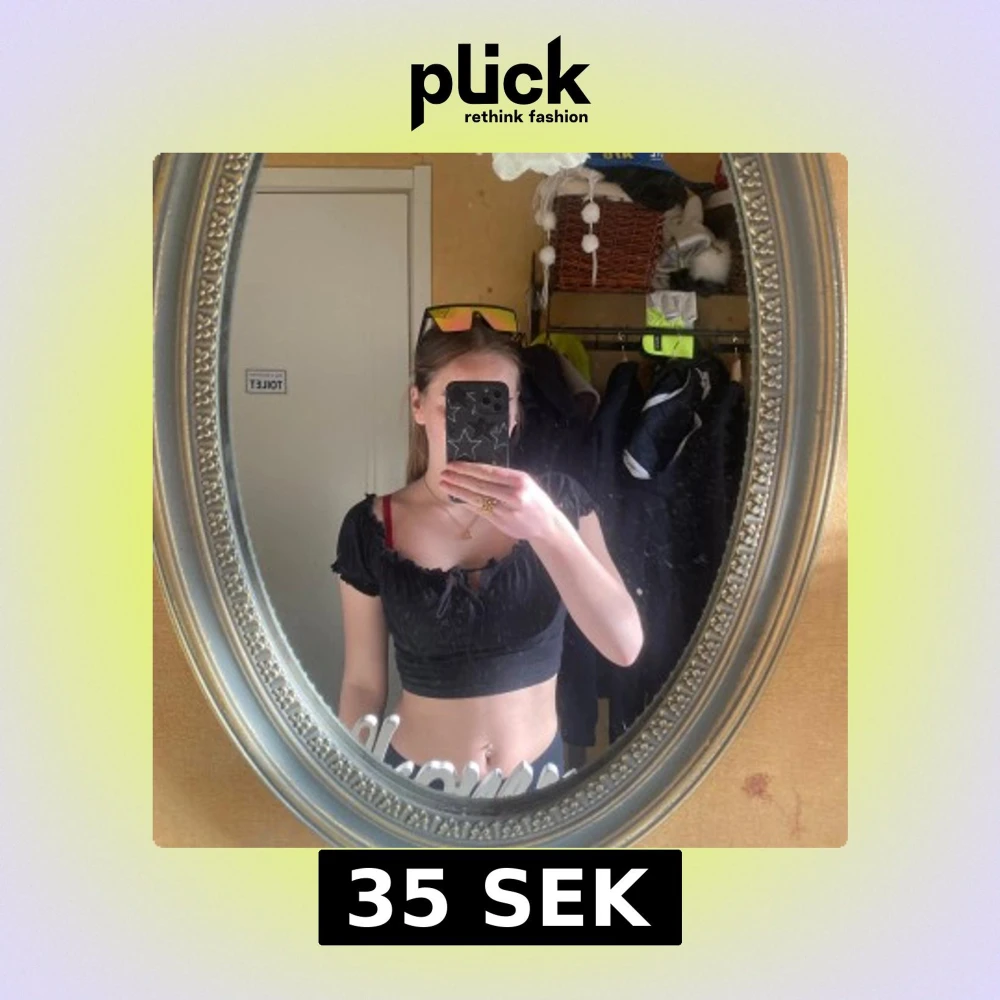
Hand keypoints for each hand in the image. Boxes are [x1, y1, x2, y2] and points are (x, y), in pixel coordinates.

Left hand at [438, 463, 559, 541]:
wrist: (546, 524)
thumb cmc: (534, 499)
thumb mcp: (525, 481)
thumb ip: (505, 476)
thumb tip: (477, 469)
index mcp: (520, 479)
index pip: (489, 472)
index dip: (469, 468)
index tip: (454, 464)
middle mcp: (514, 494)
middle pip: (481, 485)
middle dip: (460, 478)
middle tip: (444, 472)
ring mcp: (506, 510)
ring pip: (477, 498)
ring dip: (458, 491)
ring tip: (445, 484)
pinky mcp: (501, 522)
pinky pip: (479, 510)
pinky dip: (466, 503)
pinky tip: (456, 497)